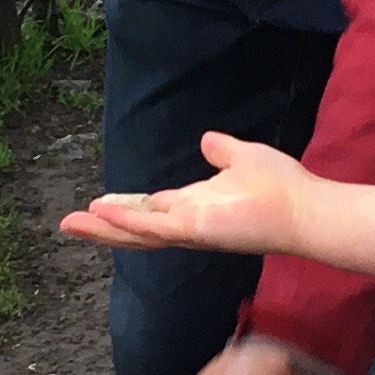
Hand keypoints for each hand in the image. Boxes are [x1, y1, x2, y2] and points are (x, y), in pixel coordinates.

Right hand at [63, 132, 374, 276]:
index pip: (152, 210)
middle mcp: (188, 223)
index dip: (125, 209)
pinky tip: (102, 215)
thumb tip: (207, 140)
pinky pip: (154, 227)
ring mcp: (190, 230)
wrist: (305, 208)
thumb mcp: (242, 157)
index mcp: (196, 206)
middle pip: (137, 229)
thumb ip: (222, 151)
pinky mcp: (196, 230)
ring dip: (104, 230)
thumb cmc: (282, 187)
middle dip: (103, 227)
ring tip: (71, 224)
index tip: (99, 205)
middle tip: (70, 223)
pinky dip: (127, 223)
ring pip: (138, 234)